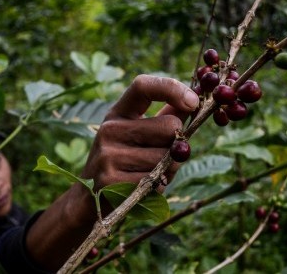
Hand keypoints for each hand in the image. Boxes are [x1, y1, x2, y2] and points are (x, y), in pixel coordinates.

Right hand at [82, 74, 198, 191]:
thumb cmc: (124, 162)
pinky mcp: (112, 181)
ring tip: (149, 175)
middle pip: (169, 127)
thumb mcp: (137, 134)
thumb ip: (165, 117)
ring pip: (166, 158)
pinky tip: (141, 189)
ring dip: (168, 170)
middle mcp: (110, 130)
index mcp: (118, 113)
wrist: (90, 199)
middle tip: (165, 157)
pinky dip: (157, 188)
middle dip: (177, 145)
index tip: (193, 102)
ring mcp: (108, 155)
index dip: (172, 88)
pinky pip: (156, 182)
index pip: (143, 86)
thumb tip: (196, 101)